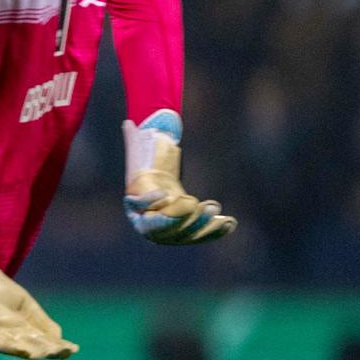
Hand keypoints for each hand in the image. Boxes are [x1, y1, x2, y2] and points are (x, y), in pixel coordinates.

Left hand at [0, 202, 77, 359]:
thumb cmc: (0, 290)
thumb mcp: (26, 305)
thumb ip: (41, 321)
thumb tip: (59, 338)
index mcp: (21, 332)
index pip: (42, 343)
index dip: (57, 347)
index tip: (73, 349)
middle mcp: (9, 337)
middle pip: (32, 348)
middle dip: (47, 350)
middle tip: (62, 351)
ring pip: (16, 347)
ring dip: (32, 351)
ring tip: (48, 353)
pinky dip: (10, 347)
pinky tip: (24, 349)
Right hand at [123, 111, 235, 244]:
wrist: (158, 183)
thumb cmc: (147, 167)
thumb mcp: (140, 152)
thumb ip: (136, 140)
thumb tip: (129, 123)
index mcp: (133, 205)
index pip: (139, 206)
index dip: (150, 201)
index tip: (164, 194)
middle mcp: (147, 225)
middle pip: (163, 226)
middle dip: (180, 216)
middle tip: (195, 202)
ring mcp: (169, 234)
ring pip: (185, 235)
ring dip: (201, 224)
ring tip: (215, 207)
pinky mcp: (187, 234)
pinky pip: (201, 236)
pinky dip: (215, 231)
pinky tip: (229, 222)